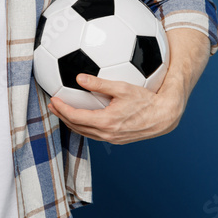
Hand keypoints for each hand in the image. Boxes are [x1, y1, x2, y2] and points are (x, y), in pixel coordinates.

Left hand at [48, 73, 183, 143]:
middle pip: (77, 127)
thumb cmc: (146, 100)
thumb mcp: (122, 88)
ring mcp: (112, 139)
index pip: (75, 117)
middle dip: (62, 116)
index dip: (62, 108)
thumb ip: (99, 83)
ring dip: (71, 123)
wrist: (165, 116)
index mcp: (106, 122)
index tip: (53, 99)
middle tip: (52, 105)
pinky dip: (83, 127)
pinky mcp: (117, 139)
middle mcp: (107, 134)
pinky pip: (94, 135)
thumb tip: (80, 77)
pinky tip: (81, 118)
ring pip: (85, 133)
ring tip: (61, 112)